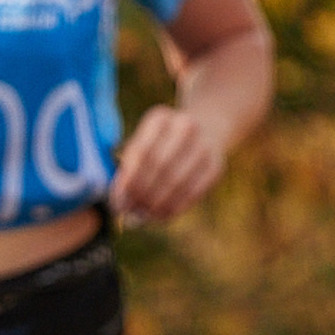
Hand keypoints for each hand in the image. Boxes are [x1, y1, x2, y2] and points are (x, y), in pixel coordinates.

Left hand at [110, 105, 225, 224]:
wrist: (205, 130)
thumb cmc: (161, 144)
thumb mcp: (142, 144)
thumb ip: (128, 170)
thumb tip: (121, 205)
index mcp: (160, 118)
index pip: (140, 152)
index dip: (128, 181)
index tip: (118, 202)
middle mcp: (185, 127)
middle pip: (159, 166)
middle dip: (141, 193)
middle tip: (130, 212)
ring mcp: (205, 145)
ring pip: (176, 181)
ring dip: (156, 204)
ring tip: (143, 215)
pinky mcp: (217, 165)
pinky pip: (193, 191)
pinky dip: (174, 207)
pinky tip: (161, 216)